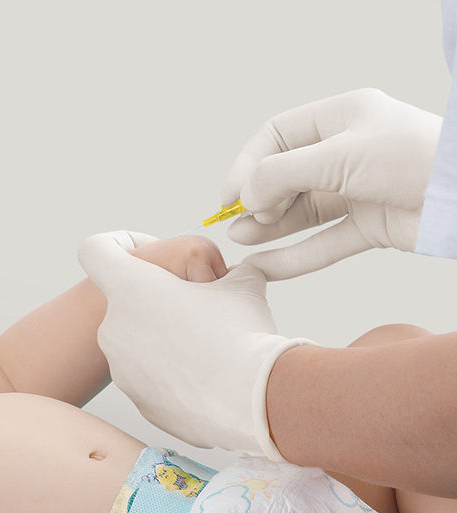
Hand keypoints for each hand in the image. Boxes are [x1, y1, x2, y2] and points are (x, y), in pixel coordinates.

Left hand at [78, 231, 311, 458]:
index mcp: (130, 289)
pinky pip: (152, 376)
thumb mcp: (242, 285)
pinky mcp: (138, 401)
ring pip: (141, 340)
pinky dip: (174, 372)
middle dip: (161, 301)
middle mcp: (114, 328)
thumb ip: (229, 271)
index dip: (119, 245)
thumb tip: (234, 278)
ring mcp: (122, 368)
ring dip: (168, 337)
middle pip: (128, 301)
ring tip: (211, 346)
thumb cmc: (243, 335)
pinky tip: (209, 375)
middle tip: (202, 309)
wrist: (251, 403)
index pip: (96, 250)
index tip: (146, 257)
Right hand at [222, 88, 441, 279]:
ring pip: (301, 212)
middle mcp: (345, 152)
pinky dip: (293, 257)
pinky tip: (264, 265)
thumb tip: (245, 195)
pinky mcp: (369, 225)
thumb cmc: (412, 158)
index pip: (276, 136)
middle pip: (285, 176)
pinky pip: (322, 242)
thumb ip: (283, 173)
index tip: (228, 195)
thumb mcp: (338, 155)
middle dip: (259, 198)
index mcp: (340, 118)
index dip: (246, 164)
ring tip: (241, 238)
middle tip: (245, 218)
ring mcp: (357, 190)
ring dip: (269, 226)